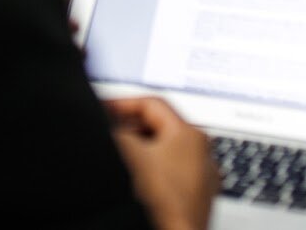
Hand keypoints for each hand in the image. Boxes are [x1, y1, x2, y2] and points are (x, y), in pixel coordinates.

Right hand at [105, 96, 217, 229]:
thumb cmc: (162, 202)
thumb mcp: (130, 154)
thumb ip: (117, 130)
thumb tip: (109, 124)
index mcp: (190, 134)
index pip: (152, 104)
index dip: (122, 103)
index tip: (103, 109)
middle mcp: (202, 153)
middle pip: (160, 126)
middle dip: (130, 127)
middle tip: (108, 131)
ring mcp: (201, 178)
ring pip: (165, 152)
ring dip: (140, 150)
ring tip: (119, 157)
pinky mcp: (195, 198)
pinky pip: (170, 173)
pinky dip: (151, 170)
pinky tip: (136, 182)